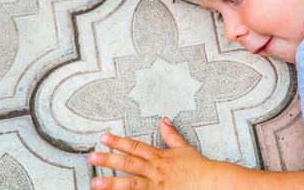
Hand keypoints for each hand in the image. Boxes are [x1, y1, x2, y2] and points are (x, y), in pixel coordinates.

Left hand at [88, 118, 216, 189]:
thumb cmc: (198, 167)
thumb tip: (164, 120)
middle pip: (128, 164)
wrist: (211, 183)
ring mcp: (156, 186)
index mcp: (159, 157)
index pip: (135, 147)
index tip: (104, 138)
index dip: (118, 142)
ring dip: (112, 184)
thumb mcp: (184, 148)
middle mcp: (155, 171)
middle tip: (91, 158)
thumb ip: (171, 135)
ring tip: (95, 183)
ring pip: (131, 185)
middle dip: (109, 160)